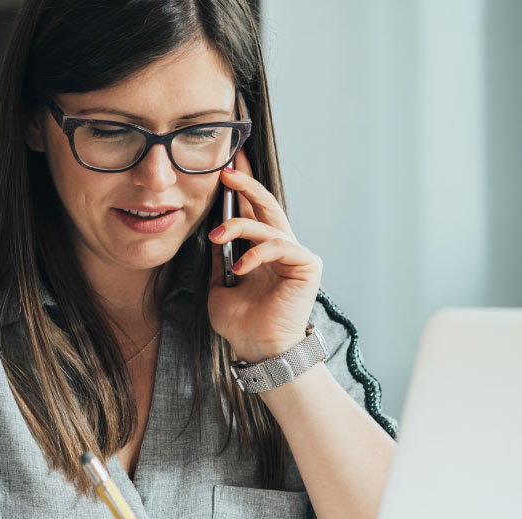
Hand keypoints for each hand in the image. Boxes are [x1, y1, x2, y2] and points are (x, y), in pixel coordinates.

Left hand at [207, 149, 323, 362]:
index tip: (226, 165)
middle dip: (246, 185)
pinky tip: (239, 268)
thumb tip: (214, 232)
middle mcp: (282, 248)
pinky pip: (279, 246)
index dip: (242, 188)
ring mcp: (296, 255)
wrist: (259, 349)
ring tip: (217, 236)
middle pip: (266, 206)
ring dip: (239, 226)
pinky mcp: (306, 265)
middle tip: (226, 170)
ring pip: (268, 225)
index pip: (253, 212)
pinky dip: (256, 253)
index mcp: (262, 251)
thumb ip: (221, 257)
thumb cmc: (242, 323)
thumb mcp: (220, 285)